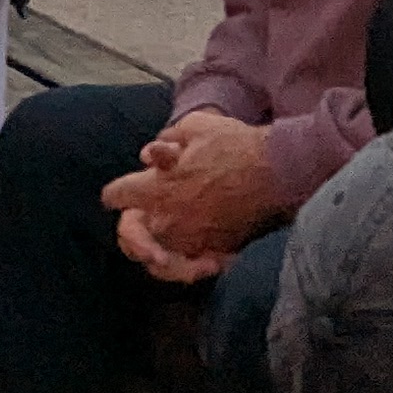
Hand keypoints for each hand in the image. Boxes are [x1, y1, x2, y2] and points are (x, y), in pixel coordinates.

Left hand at [104, 109, 281, 282]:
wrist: (277, 171)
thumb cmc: (235, 145)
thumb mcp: (196, 126)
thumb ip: (167, 139)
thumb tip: (151, 155)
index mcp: (155, 187)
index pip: (116, 196)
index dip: (116, 192)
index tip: (119, 192)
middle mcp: (166, 219)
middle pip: (129, 234)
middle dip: (132, 225)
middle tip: (138, 220)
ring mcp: (189, 240)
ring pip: (156, 253)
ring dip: (155, 245)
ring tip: (160, 241)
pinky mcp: (212, 252)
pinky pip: (186, 265)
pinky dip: (184, 261)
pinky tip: (191, 253)